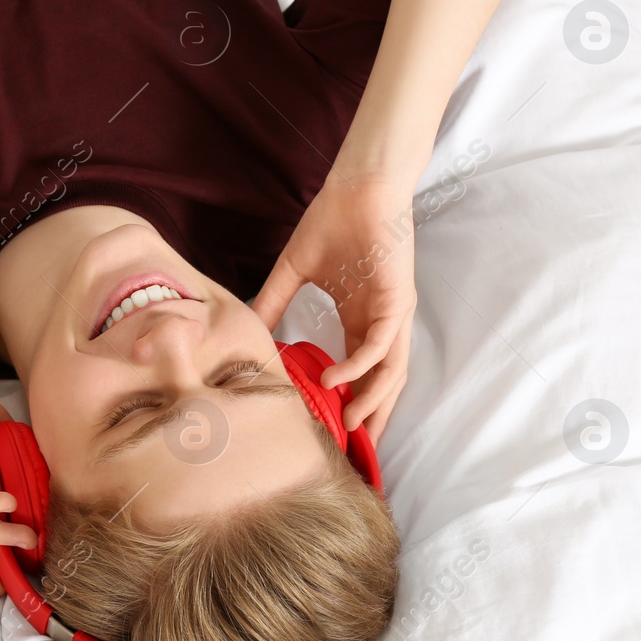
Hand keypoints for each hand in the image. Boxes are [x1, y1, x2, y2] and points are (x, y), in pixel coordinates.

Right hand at [251, 170, 416, 442]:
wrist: (358, 188)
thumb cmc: (331, 222)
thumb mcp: (293, 271)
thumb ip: (272, 302)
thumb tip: (244, 326)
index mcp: (362, 318)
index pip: (360, 371)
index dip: (348, 401)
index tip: (330, 428)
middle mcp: (381, 323)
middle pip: (383, 382)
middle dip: (371, 417)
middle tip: (352, 451)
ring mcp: (392, 314)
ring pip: (390, 372)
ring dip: (371, 402)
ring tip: (349, 427)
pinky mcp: (396, 301)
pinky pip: (381, 344)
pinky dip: (360, 366)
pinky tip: (336, 379)